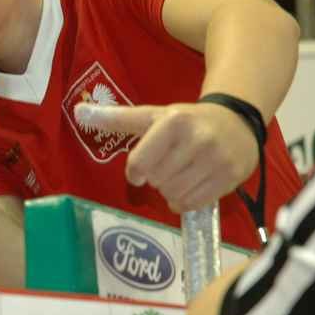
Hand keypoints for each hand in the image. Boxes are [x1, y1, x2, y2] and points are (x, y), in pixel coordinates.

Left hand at [74, 101, 258, 211]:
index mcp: (174, 122)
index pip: (141, 163)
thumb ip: (115, 117)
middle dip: (155, 179)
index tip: (139, 170)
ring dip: (170, 191)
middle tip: (165, 168)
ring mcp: (218, 159)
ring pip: (176, 194)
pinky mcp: (232, 176)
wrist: (236, 121)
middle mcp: (198, 139)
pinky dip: (185, 201)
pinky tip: (188, 187)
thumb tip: (78, 111)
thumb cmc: (186, 121)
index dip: (135, 172)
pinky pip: (196, 203)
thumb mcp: (151, 116)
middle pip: (158, 181)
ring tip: (177, 176)